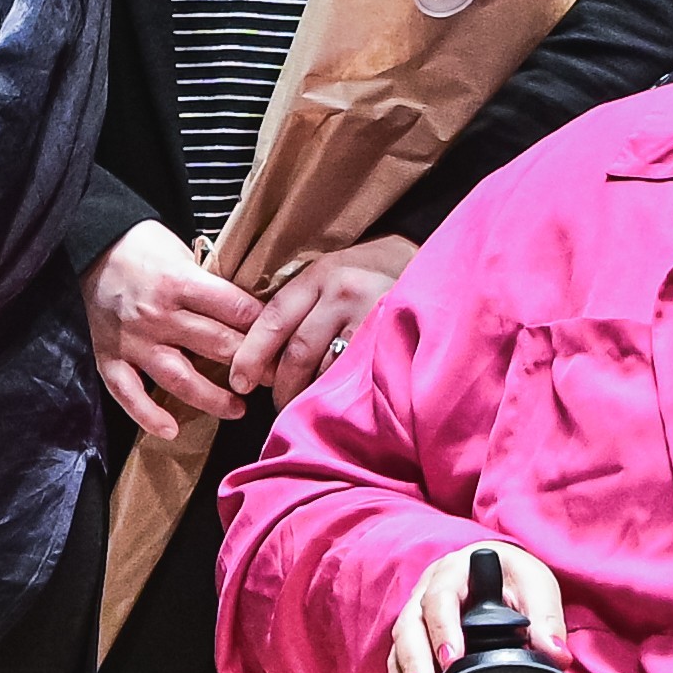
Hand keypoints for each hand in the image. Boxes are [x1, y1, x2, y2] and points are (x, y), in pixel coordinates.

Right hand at [89, 219, 257, 441]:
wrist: (93, 245)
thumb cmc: (145, 247)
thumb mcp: (184, 254)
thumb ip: (210, 286)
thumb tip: (251, 316)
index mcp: (179, 282)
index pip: (234, 310)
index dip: (264, 329)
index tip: (284, 344)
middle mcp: (158, 314)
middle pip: (215, 345)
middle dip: (250, 366)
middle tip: (271, 379)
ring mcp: (133, 340)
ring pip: (179, 377)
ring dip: (212, 398)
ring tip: (238, 409)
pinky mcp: (109, 357)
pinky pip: (127, 393)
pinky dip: (147, 415)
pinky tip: (171, 431)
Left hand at [232, 234, 414, 399]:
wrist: (433, 267)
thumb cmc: (372, 279)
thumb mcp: (333, 278)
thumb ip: (301, 309)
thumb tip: (263, 363)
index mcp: (320, 275)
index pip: (274, 318)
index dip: (251, 355)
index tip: (240, 382)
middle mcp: (344, 291)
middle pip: (298, 352)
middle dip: (283, 386)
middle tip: (280, 405)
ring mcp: (372, 316)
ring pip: (327, 370)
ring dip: (312, 394)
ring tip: (311, 405)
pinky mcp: (393, 339)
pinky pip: (357, 378)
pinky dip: (343, 394)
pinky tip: (341, 402)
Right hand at [386, 541, 568, 672]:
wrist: (503, 575)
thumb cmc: (515, 577)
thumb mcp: (536, 587)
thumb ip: (546, 618)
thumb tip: (556, 653)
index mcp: (454, 572)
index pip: (440, 599)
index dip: (443, 629)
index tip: (451, 658)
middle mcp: (426, 593)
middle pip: (410, 629)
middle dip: (414, 666)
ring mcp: (417, 620)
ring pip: (399, 654)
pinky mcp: (415, 646)